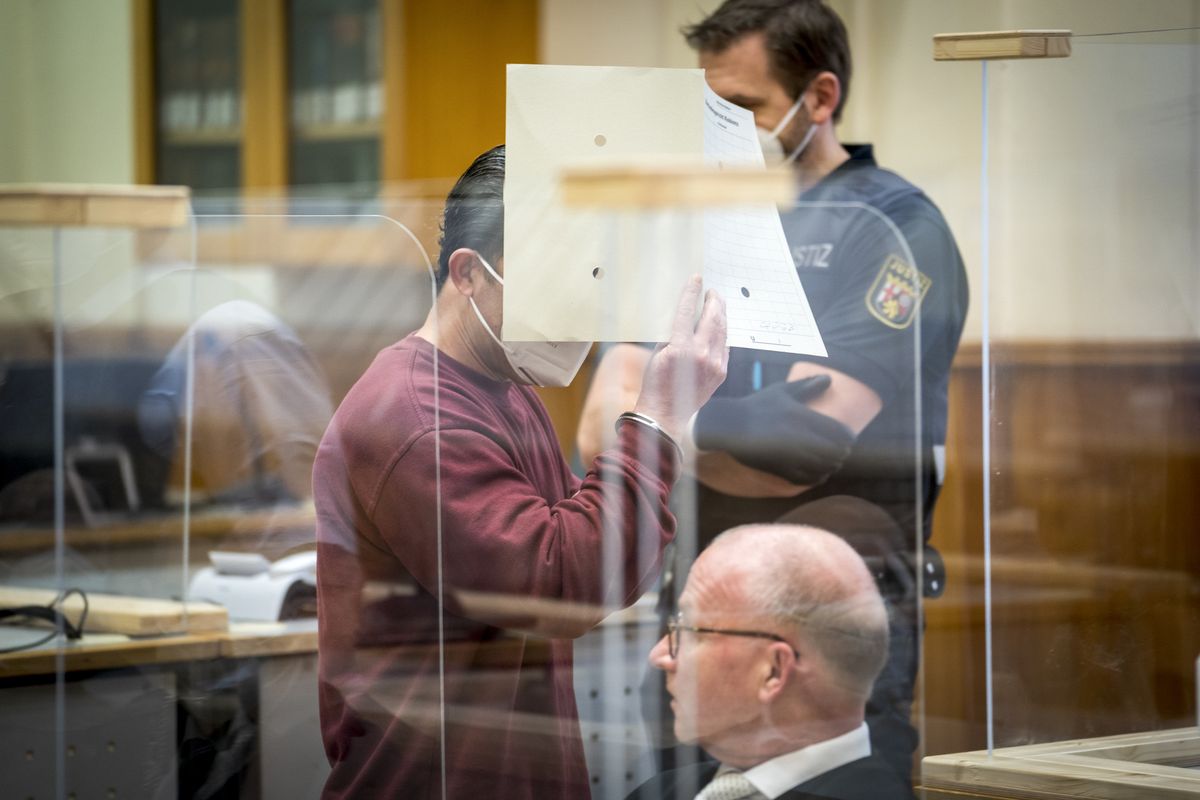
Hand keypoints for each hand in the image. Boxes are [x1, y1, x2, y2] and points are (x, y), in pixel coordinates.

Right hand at [634, 276, 727, 441]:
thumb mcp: (657, 353)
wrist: (665, 414)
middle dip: (714, 301)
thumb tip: (684, 316)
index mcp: (681, 347)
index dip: (692, 292)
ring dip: (721, 316)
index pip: (688, 311)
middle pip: (713, 318)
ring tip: (717, 306)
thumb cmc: (655, 384)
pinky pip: (725, 347)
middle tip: (712, 291)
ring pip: (722, 331)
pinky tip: (718, 329)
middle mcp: (701, 354)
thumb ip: (672, 334)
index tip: (696, 278)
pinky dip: (722, 335)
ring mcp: (715, 364)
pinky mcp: (721, 372)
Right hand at [693, 375, 854, 484]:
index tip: (844, 435)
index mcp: (804, 418)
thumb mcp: (782, 391)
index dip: (847, 436)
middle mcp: (801, 440)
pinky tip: (816, 471)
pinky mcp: (782, 471)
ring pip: (826, 468)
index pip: (843, 434)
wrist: (730, 427)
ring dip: (830, 465)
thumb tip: (829, 378)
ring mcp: (792, 458)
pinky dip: (817, 477)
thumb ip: (807, 386)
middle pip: (839, 454)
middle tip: (837, 448)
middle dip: (840, 451)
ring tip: (827, 459)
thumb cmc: (757, 406)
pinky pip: (810, 480)